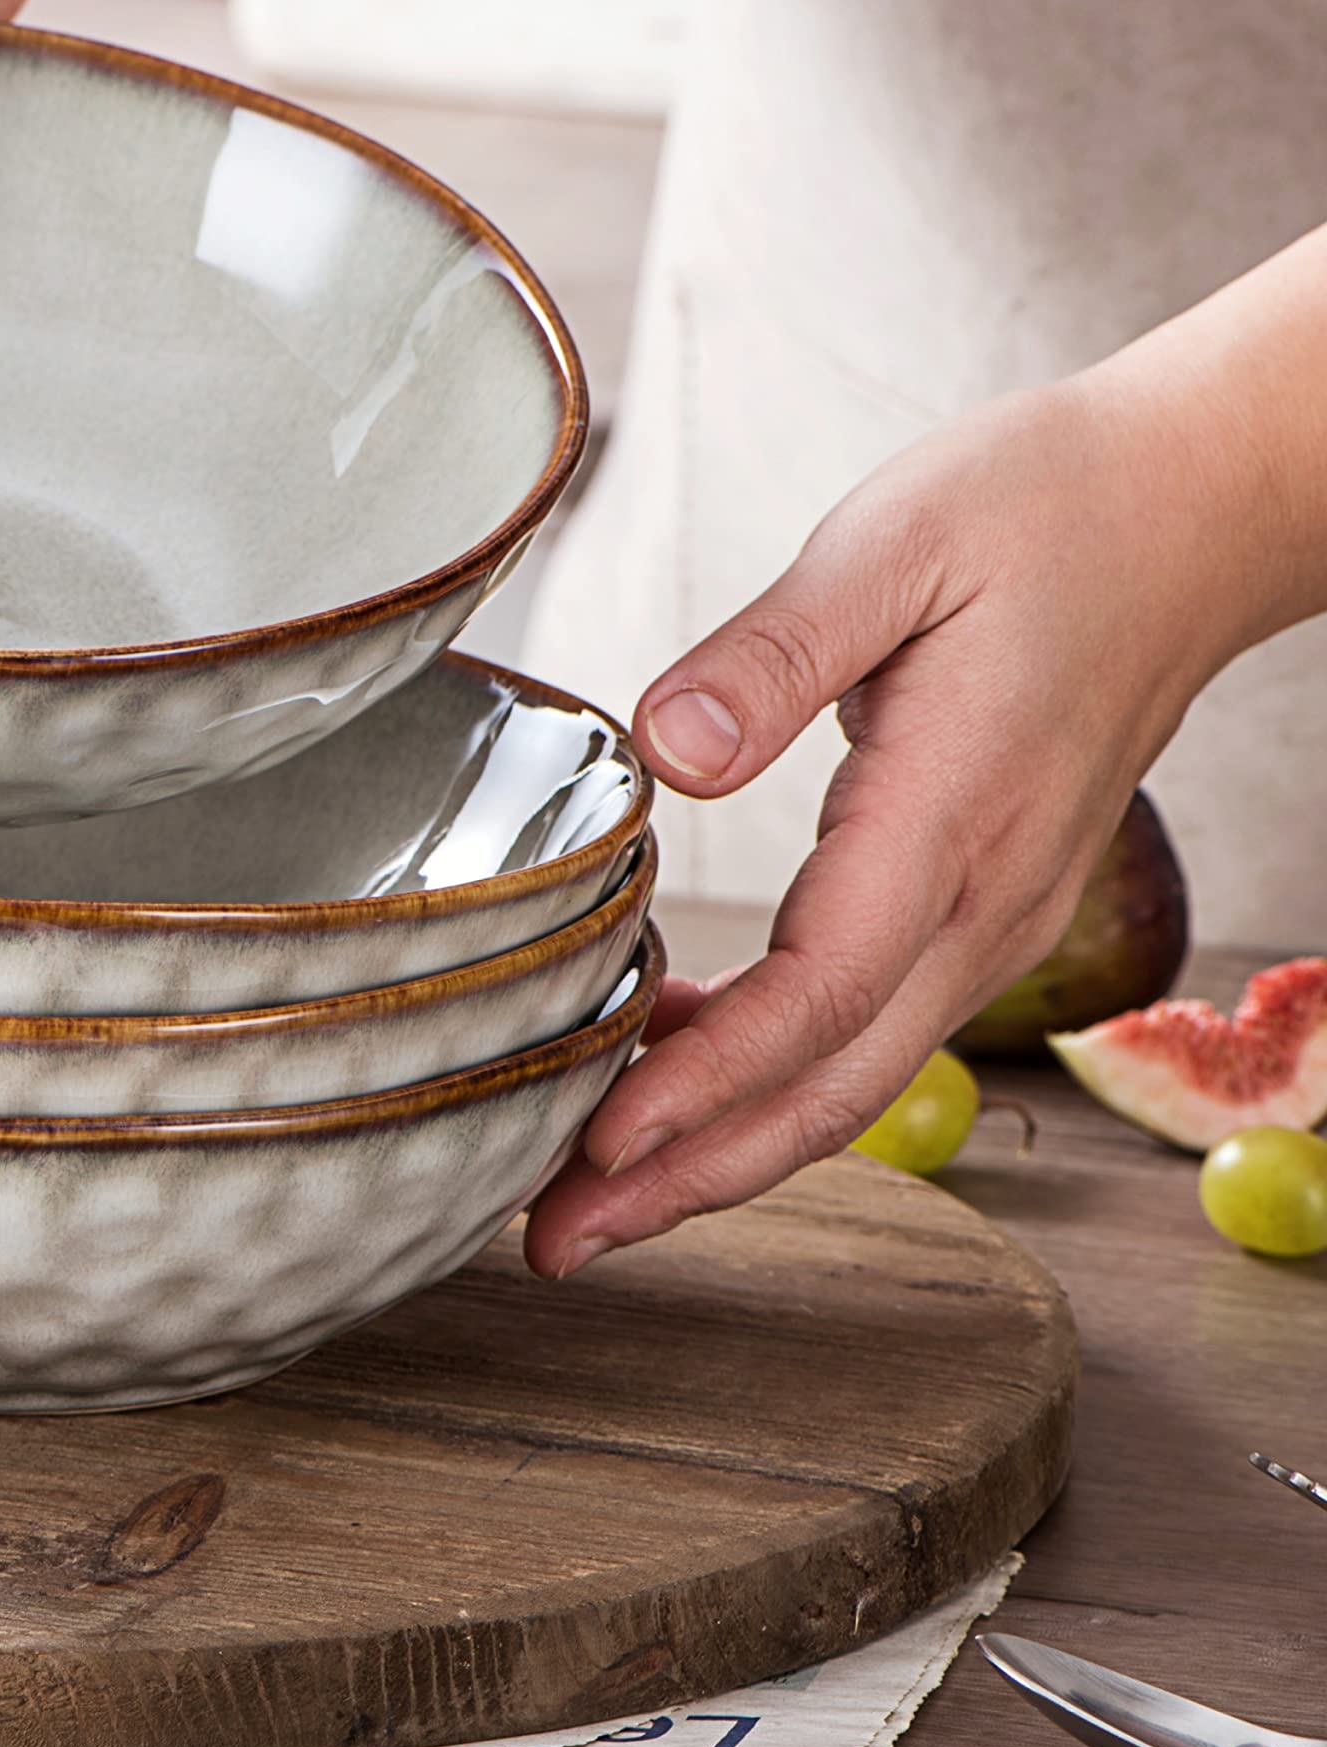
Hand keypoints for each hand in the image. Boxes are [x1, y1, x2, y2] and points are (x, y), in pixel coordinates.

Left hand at [525, 348, 1311, 1279]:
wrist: (1195, 510)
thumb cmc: (1045, 509)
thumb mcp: (891, 542)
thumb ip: (770, 652)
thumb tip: (664, 750)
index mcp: (950, 820)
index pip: (814, 998)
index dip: (700, 1084)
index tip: (591, 1141)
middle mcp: (983, 904)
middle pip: (827, 1088)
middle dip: (685, 1177)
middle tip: (550, 1237)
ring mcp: (993, 920)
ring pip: (848, 1080)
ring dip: (717, 1150)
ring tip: (588, 1192)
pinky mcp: (980, 910)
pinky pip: (865, 1031)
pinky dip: (765, 1081)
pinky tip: (669, 1071)